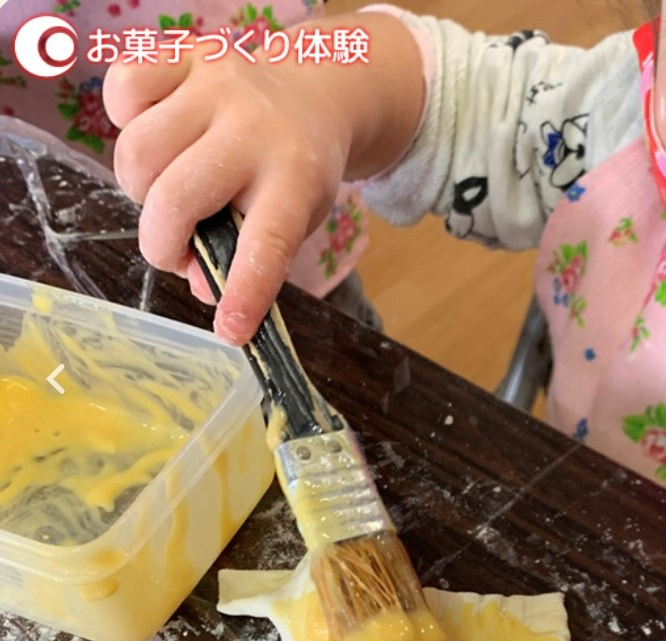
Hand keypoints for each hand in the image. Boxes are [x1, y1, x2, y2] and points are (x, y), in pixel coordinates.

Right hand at [104, 41, 349, 344]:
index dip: (244, 291)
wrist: (314, 98)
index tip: (230, 332)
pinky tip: (162, 139)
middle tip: (178, 249)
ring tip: (171, 194)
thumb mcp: (291, 221)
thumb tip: (203, 290)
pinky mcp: (186, 54)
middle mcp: (256, 128)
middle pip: (174, 197)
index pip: (267, 242)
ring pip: (137, 152)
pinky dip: (126, 123)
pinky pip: (122, 90)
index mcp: (296, 177)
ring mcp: (218, 86)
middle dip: (162, 243)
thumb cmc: (293, 173)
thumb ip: (252, 259)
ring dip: (141, 191)